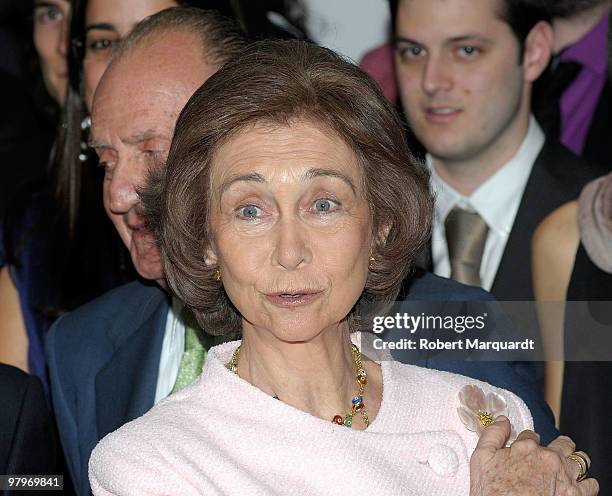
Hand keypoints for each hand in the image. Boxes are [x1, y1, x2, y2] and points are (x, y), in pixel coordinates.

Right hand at [469, 417, 598, 495]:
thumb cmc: (492, 492)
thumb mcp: (481, 459)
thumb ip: (492, 434)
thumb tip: (502, 420)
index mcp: (525, 447)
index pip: (531, 436)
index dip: (528, 442)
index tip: (527, 449)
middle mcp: (548, 458)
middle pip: (563, 444)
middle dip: (560, 447)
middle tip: (555, 455)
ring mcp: (564, 475)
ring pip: (580, 461)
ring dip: (575, 463)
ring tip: (569, 470)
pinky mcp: (576, 494)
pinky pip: (591, 484)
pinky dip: (586, 484)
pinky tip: (577, 487)